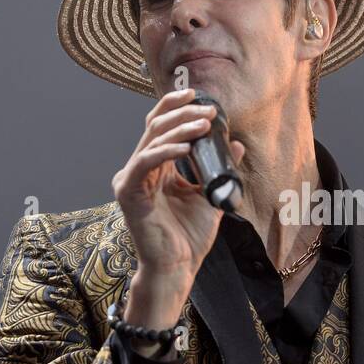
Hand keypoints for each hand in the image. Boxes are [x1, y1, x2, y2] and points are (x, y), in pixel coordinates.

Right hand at [111, 88, 245, 330]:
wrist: (178, 267)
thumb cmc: (189, 237)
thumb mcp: (210, 193)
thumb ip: (219, 167)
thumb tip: (235, 142)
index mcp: (154, 168)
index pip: (160, 126)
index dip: (176, 106)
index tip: (200, 97)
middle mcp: (138, 169)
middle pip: (155, 126)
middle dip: (183, 113)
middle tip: (209, 109)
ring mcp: (130, 179)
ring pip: (152, 139)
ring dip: (180, 128)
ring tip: (204, 123)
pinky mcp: (127, 192)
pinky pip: (146, 162)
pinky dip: (166, 150)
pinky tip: (186, 146)